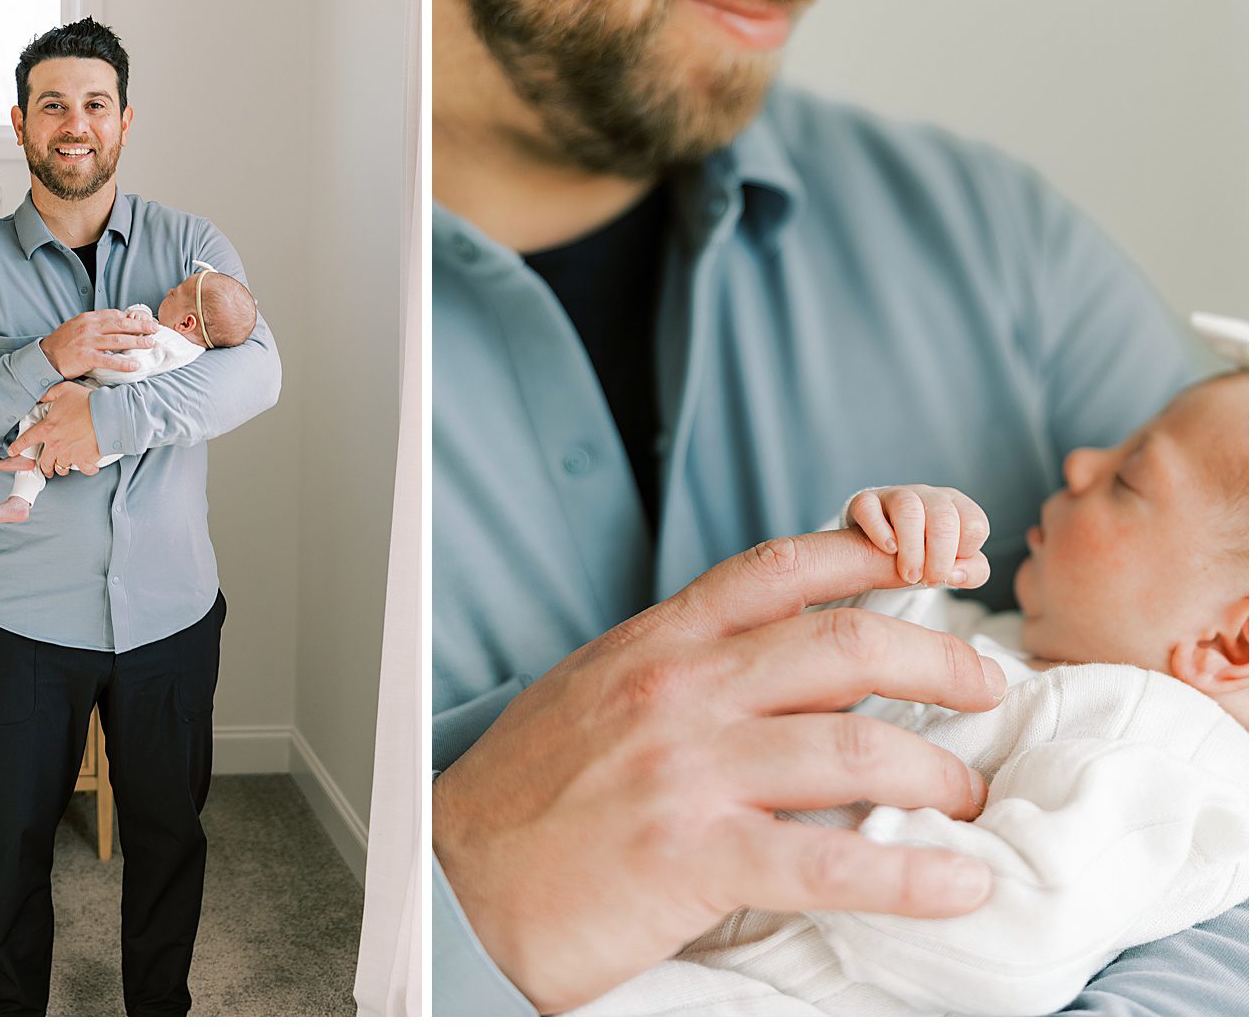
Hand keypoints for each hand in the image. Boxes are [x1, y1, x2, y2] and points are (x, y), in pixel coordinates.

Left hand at [7, 382, 101, 476]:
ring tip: (64, 467)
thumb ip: (50, 394)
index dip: (18, 446)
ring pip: (61, 468)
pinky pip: (84, 470)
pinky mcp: (85, 460)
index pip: (27, 440)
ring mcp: (70, 454)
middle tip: (47, 468)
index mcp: (48, 428)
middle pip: (44, 462)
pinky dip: (86, 469)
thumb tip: (42, 396)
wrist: (107, 414)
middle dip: (44, 467)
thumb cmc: (87, 401)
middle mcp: (56, 444)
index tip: (13, 451)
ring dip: (62, 468)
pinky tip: (89, 467)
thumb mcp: (64, 390)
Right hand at [40, 308, 158, 379]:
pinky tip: (135, 365)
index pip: (115, 315)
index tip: (145, 320)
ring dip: (137, 342)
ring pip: (118, 340)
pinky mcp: (86, 358)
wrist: (45, 357)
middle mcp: (90, 328)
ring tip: (150, 344)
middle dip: (140, 326)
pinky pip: (108, 360)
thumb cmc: (63, 343)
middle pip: (121, 325)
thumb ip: (96, 324)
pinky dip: (123, 363)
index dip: (132, 318)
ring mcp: (88, 342)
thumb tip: (117, 323)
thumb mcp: (78, 326)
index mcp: (89, 318)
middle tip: (155, 329)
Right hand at [432, 528, 1008, 1014]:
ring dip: (938, 773)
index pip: (781, 569)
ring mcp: (686, 770)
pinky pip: (828, 860)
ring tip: (970, 797)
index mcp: (658, 644)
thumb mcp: (596, 691)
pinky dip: (909, 875)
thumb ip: (681, 665)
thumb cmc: (527, 792)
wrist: (454, 878)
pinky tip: (960, 886)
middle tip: (987, 688)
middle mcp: (680, 690)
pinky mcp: (691, 856)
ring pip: (854, 746)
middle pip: (845, 646)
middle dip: (940, 660)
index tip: (941, 557)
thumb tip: (773, 658)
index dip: (873, 554)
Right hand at [848, 485, 990, 587]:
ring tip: (908, 574)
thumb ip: (973, 572)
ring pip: (908, 509)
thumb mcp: (957, 566)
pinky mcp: (866, 502)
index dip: (963, 555)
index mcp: (958, 508)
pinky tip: (888, 550)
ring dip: (911, 549)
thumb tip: (956, 573)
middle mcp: (930, 496)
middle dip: (939, 557)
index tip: (948, 573)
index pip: (974, 526)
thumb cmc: (928, 556)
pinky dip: (879, 531)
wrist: (886, 552)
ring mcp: (897, 495)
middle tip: (928, 580)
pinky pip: (869, 508)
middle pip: (943, 518)